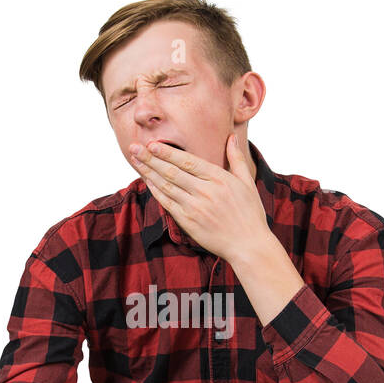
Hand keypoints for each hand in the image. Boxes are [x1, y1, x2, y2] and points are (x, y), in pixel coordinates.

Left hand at [127, 134, 273, 261]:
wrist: (248, 245)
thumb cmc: (249, 214)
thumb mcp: (247, 183)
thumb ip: (236, 158)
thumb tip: (231, 136)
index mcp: (219, 179)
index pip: (188, 161)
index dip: (167, 152)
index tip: (152, 144)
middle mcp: (205, 192)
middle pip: (172, 171)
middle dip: (150, 158)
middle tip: (134, 147)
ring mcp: (195, 208)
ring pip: (166, 186)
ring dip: (148, 172)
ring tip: (135, 161)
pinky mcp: (188, 222)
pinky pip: (167, 203)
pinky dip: (155, 191)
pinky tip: (146, 181)